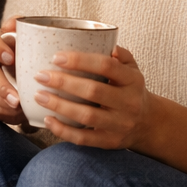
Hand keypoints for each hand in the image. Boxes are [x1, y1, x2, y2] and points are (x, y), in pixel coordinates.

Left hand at [36, 46, 156, 149]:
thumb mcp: (132, 70)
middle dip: (63, 83)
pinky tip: (48, 120)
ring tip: (39, 96)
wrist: (147, 123)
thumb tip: (109, 45)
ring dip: (59, 105)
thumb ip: (121, 56)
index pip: (107, 66)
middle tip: (41, 76)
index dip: (80, 61)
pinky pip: (83, 138)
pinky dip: (63, 130)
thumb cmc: (130, 90)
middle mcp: (128, 103)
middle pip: (93, 91)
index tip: (56, 57)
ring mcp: (119, 124)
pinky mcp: (110, 141)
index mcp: (132, 80)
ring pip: (86, 116)